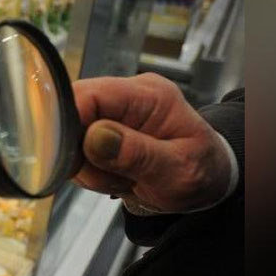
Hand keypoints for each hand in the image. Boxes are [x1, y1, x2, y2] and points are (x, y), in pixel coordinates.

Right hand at [73, 73, 233, 212]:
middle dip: (82, 154)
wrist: (206, 181)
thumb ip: (136, 154)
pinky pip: (75, 150)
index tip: (76, 158)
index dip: (71, 123)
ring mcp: (111, 114)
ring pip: (69, 137)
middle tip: (112, 176)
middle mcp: (126, 97)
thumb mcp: (178, 170)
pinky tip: (114, 176)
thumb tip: (94, 136)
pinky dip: (89, 171)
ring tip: (122, 178)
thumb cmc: (202, 172)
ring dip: (87, 167)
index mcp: (150, 96)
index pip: (90, 94)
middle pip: (71, 114)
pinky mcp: (101, 131)